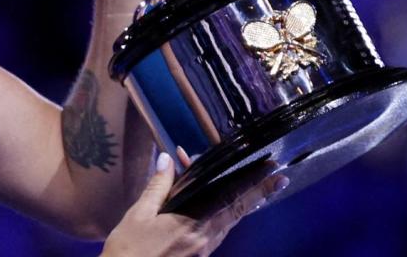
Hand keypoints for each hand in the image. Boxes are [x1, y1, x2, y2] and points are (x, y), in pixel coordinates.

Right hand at [99, 153, 287, 256]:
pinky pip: (217, 232)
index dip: (253, 185)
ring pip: (229, 223)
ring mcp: (203, 251)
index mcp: (192, 224)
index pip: (230, 199)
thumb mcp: (139, 215)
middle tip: (278, 179)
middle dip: (258, 194)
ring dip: (240, 204)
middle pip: (237, 212)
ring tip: (252, 188)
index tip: (273, 173)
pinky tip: (219, 207)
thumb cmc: (128, 250)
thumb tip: (168, 159)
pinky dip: (222, 215)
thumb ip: (158, 186)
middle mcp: (205, 239)